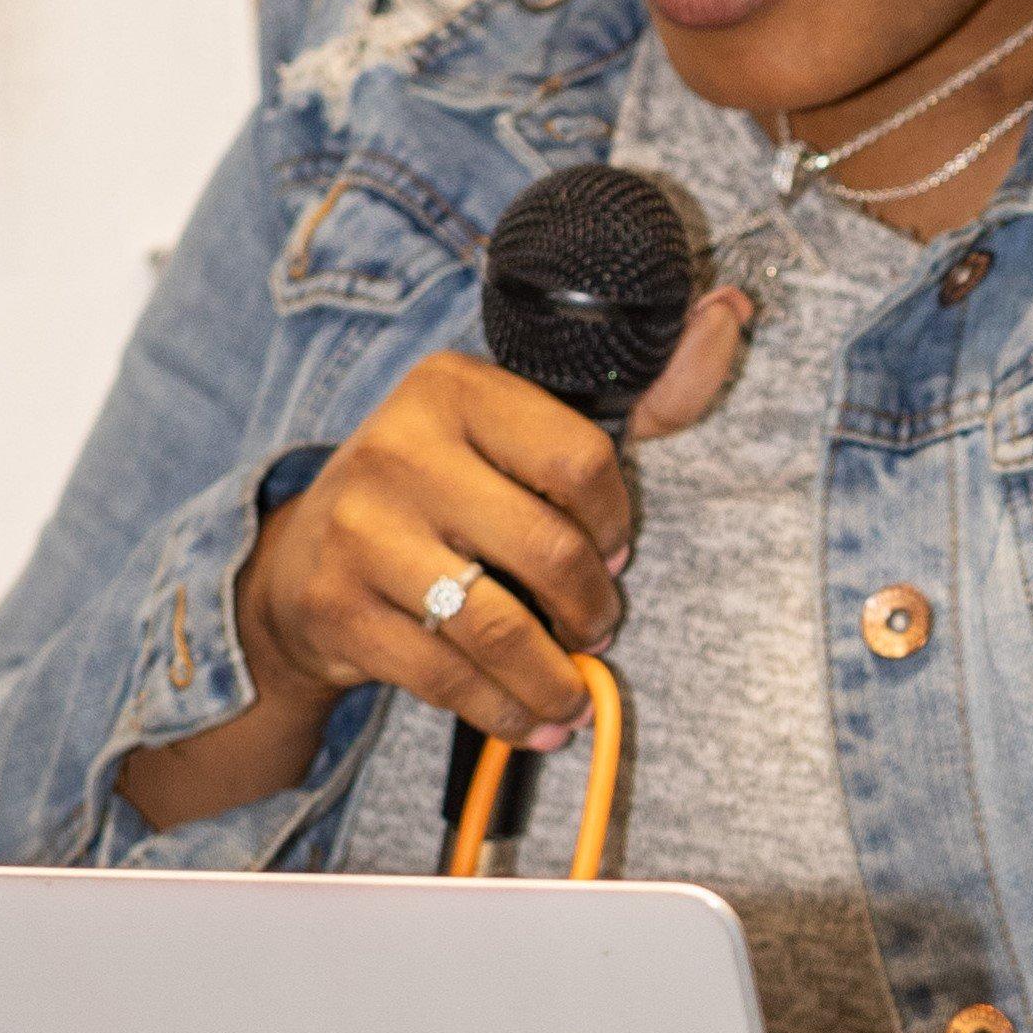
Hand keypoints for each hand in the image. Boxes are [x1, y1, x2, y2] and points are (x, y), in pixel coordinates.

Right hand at [161, 302, 749, 811]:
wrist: (300, 559)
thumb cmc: (438, 490)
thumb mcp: (517, 428)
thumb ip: (636, 397)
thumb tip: (732, 311)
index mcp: (453, 387)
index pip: (577, 458)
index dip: (614, 522)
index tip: (614, 553)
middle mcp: (400, 447)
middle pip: (547, 550)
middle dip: (592, 609)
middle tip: (599, 630)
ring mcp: (361, 530)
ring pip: (499, 628)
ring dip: (554, 678)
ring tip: (571, 694)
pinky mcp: (338, 607)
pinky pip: (447, 678)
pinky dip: (504, 712)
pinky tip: (530, 720)